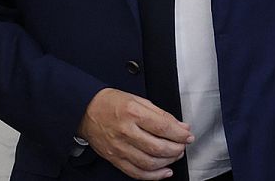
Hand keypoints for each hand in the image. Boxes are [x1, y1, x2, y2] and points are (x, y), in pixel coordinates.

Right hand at [78, 88, 192, 179]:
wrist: (86, 111)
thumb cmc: (112, 103)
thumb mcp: (139, 100)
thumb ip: (162, 114)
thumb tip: (181, 126)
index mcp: (133, 113)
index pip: (163, 127)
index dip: (180, 134)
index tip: (188, 135)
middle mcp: (125, 132)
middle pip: (158, 147)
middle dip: (177, 149)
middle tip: (183, 145)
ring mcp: (119, 148)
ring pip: (148, 162)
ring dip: (168, 162)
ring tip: (175, 155)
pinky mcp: (114, 159)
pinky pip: (135, 172)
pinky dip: (152, 175)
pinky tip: (164, 171)